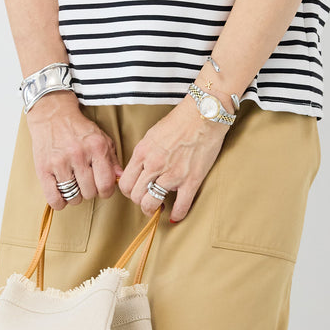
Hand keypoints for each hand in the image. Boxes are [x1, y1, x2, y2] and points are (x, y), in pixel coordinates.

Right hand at [26, 92, 123, 209]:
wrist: (52, 114)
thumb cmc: (78, 128)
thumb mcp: (101, 138)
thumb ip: (112, 159)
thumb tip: (120, 178)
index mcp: (96, 147)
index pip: (106, 184)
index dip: (106, 191)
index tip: (102, 188)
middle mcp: (78, 155)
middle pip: (90, 193)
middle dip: (90, 192)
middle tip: (86, 184)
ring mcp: (59, 162)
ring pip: (73, 197)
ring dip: (75, 196)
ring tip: (74, 186)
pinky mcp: (43, 168)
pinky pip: (53, 198)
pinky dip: (60, 201)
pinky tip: (62, 193)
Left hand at [117, 97, 227, 222]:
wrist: (204, 114)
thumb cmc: (180, 121)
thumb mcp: (152, 135)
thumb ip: (144, 154)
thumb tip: (142, 170)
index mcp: (142, 152)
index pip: (125, 182)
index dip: (129, 191)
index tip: (136, 192)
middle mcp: (154, 164)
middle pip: (135, 196)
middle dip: (140, 201)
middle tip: (148, 200)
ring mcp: (172, 174)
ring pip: (151, 203)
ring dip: (153, 209)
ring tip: (159, 207)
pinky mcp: (191, 180)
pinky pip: (180, 206)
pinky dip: (177, 214)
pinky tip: (176, 215)